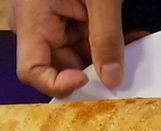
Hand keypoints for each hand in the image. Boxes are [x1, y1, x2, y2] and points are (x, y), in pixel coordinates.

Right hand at [8, 0, 137, 97]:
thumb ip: (106, 38)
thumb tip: (112, 77)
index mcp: (31, 18)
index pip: (32, 71)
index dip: (57, 84)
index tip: (85, 79)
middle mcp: (35, 24)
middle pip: (59, 67)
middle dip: (92, 69)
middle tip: (119, 66)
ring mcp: (50, 22)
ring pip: (77, 56)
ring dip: (104, 55)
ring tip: (130, 44)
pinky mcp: (66, 17)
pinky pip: (84, 40)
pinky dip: (106, 41)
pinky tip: (128, 35)